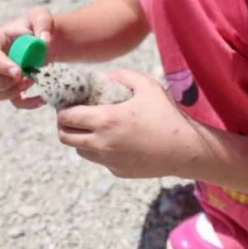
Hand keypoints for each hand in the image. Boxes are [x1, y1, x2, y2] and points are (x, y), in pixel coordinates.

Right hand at [0, 7, 54, 109]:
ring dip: (11, 93)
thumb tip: (44, 41)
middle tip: (23, 78)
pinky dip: (27, 104)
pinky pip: (12, 102)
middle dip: (0, 84)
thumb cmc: (36, 26)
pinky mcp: (8, 88)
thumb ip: (43, 22)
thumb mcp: (40, 16)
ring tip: (31, 80)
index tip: (19, 72)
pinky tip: (41, 98)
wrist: (43, 41)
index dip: (0, 65)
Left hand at [56, 69, 204, 178]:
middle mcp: (101, 143)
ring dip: (80, 138)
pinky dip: (99, 150)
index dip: (62, 109)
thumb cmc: (166, 115)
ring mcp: (108, 160)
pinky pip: (99, 160)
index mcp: (105, 120)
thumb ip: (122, 76)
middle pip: (65, 137)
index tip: (69, 103)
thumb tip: (105, 78)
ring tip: (94, 127)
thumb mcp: (147, 86)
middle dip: (65, 125)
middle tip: (75, 116)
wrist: (185, 150)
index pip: (66, 117)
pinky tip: (115, 140)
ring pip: (80, 150)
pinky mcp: (117, 171)